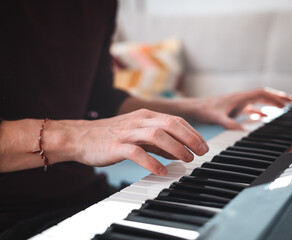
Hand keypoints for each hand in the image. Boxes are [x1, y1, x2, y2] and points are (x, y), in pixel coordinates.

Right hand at [66, 109, 208, 174]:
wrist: (79, 137)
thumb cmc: (111, 136)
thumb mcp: (137, 133)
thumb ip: (158, 141)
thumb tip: (179, 151)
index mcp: (146, 116)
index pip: (175, 120)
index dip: (192, 132)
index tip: (203, 144)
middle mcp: (139, 121)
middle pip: (171, 124)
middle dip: (190, 137)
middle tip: (202, 151)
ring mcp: (128, 132)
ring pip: (157, 135)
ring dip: (175, 148)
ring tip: (187, 159)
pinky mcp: (117, 146)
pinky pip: (137, 153)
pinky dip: (152, 162)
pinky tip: (162, 171)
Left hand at [191, 88, 291, 129]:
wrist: (194, 109)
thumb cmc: (204, 110)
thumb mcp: (216, 117)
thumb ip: (228, 123)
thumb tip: (241, 130)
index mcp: (238, 98)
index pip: (261, 94)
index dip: (274, 97)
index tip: (286, 102)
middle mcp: (240, 99)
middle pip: (262, 95)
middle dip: (277, 97)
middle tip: (291, 101)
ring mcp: (237, 103)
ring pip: (257, 101)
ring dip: (269, 103)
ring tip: (282, 107)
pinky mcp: (233, 109)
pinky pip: (250, 108)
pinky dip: (259, 111)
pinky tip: (263, 117)